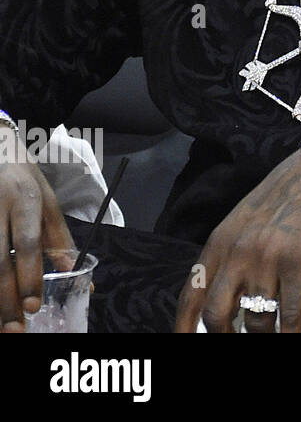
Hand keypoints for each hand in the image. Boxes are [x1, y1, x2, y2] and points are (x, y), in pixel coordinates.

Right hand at [0, 153, 75, 332]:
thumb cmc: (24, 181)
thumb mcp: (48, 203)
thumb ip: (61, 241)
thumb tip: (82, 279)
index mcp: (24, 200)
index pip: (28, 242)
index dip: (30, 275)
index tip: (34, 305)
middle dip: (6, 298)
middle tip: (15, 328)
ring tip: (0, 325)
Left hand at [174, 140, 300, 332]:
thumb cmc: (287, 198)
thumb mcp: (245, 222)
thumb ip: (231, 256)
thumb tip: (226, 299)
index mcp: (220, 242)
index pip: (192, 295)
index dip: (184, 328)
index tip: (186, 344)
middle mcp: (239, 253)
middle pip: (217, 315)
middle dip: (224, 337)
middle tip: (236, 340)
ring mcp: (268, 261)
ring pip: (256, 321)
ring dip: (262, 337)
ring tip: (269, 337)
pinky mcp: (299, 266)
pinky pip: (290, 315)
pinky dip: (290, 334)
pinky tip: (292, 337)